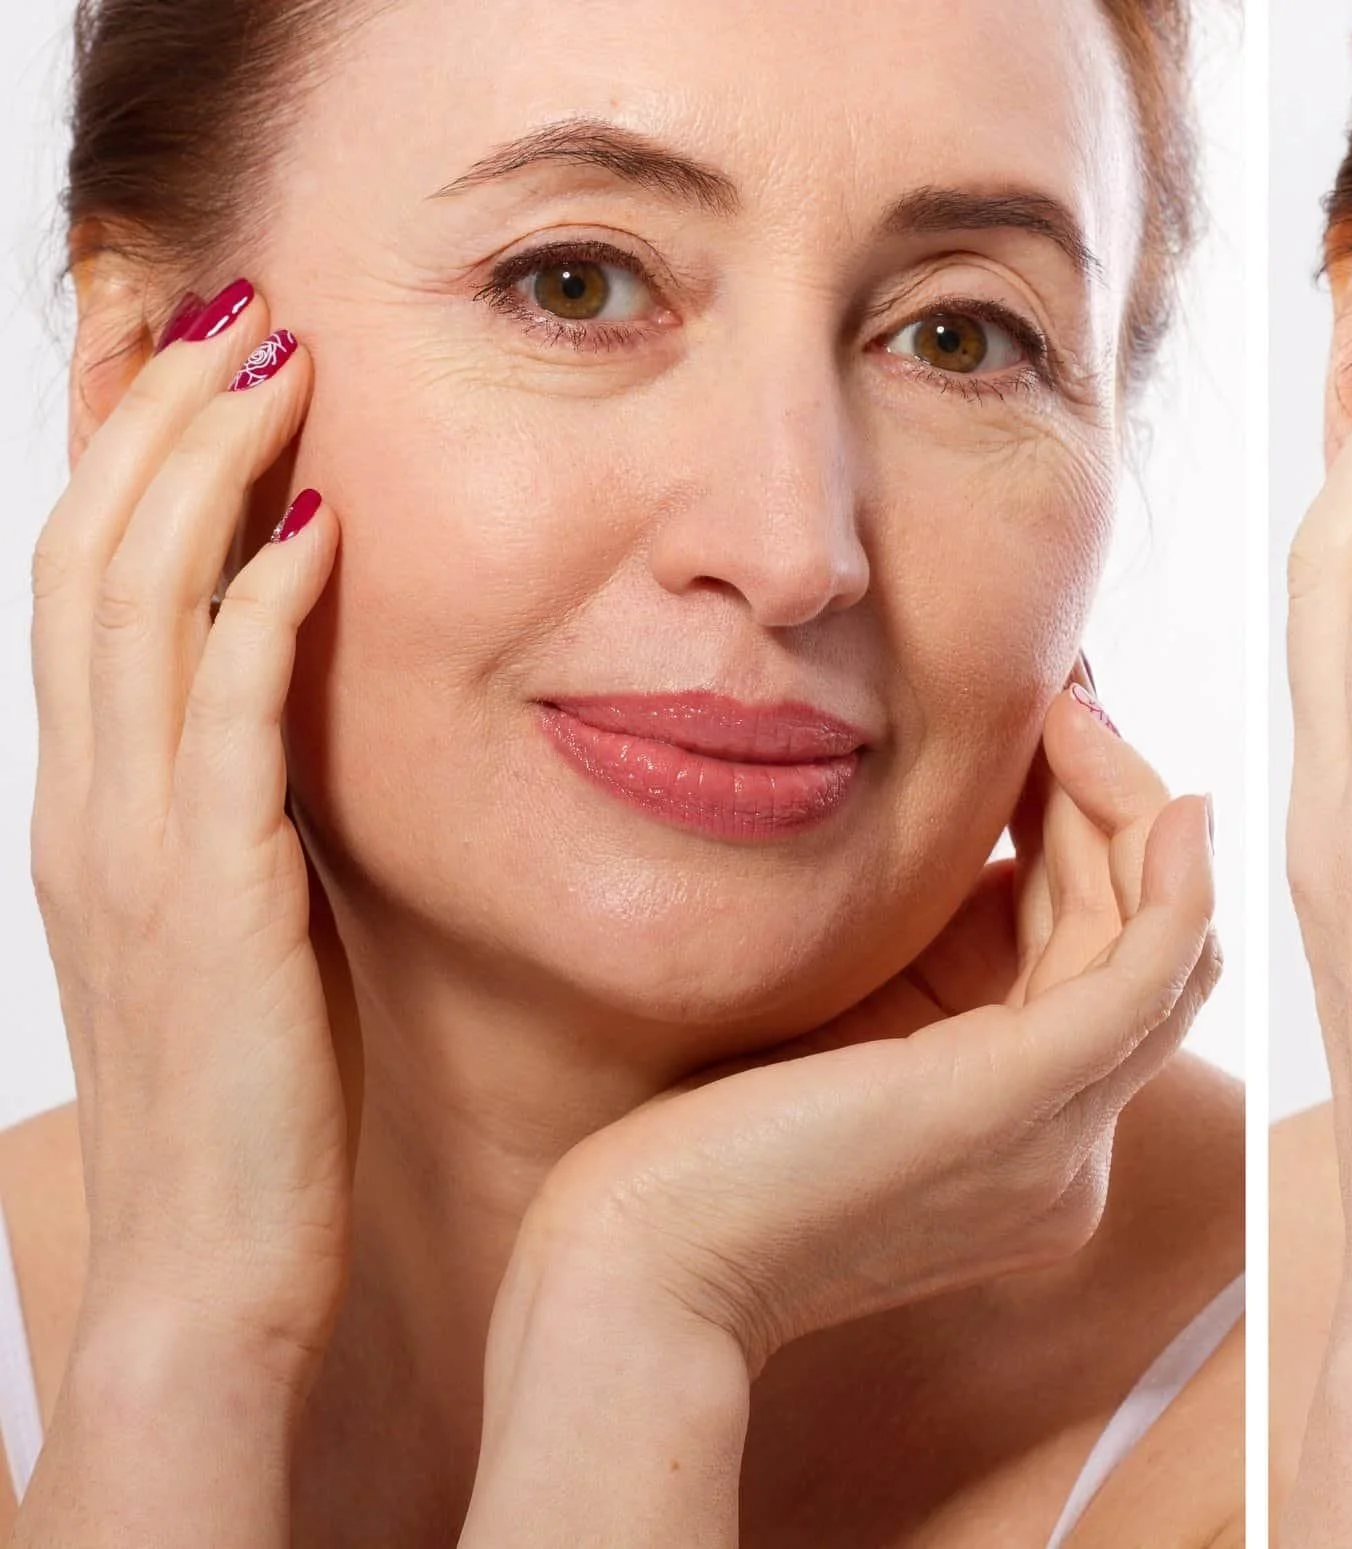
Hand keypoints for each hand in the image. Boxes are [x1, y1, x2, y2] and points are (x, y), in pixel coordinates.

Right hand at [23, 284, 343, 1539]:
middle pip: (91, 559)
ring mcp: (138, 850)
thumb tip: (291, 719)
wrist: (214, 1268)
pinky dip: (265, 613)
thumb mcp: (231, 930)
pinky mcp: (218, 901)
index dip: (118, 456)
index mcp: (94, 811)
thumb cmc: (247, 1105)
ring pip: (139, 610)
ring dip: (204, 471)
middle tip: (234, 302)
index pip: (83, 589)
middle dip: (155, 418)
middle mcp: (92, 808)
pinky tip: (321, 530)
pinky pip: (228, 725)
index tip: (176, 344)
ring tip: (274, 359)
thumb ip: (236, 820)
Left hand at [459, 686, 1215, 1543]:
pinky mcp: (1034, 1093)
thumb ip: (913, 968)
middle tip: (1062, 705)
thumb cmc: (688, 1161)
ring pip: (1162, 943)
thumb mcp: (829, 1036)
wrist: (634, 1273)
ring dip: (1130, 809)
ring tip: (1069, 713)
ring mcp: (1063, 1132)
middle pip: (1146, 950)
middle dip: (1114, 810)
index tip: (1035, 742)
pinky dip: (1175, 873)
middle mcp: (1069, 1150)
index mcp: (1023, 1144)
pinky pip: (1159, 963)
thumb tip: (967, 840)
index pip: (1101, 974)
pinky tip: (1166, 801)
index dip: (1083, 846)